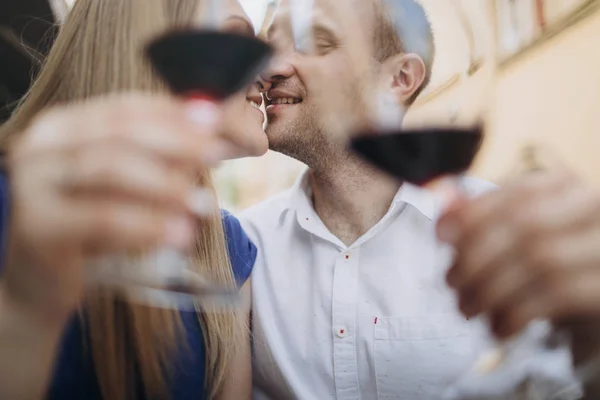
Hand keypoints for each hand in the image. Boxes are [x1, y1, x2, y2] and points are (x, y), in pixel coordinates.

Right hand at [3, 93, 233, 323]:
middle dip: (175, 142)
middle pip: (117, 134)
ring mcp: (31, 185)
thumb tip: (210, 118)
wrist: (42, 284)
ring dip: (166, 184)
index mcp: (59, 128)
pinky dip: (148, 224)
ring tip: (203, 204)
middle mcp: (38, 147)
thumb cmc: (90, 230)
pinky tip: (181, 234)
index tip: (213, 122)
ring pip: (110, 170)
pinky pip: (103, 218)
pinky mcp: (37, 226)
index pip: (121, 109)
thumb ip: (158, 154)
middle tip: (216, 154)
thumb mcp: (123, 187)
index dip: (170, 113)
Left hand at [436, 170, 599, 338]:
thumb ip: (476, 214)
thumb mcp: (509, 234)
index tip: (439, 237)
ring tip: (466, 308)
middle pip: (526, 224)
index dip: (472, 213)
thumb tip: (441, 197)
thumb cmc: (543, 262)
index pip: (516, 192)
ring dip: (490, 289)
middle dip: (476, 256)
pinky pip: (557, 297)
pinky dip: (516, 313)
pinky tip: (497, 327)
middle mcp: (594, 207)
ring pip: (541, 260)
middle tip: (451, 282)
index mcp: (565, 186)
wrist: (589, 304)